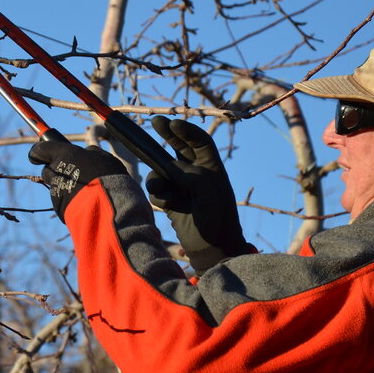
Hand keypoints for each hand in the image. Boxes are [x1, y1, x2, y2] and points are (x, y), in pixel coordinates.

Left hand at [29, 139, 127, 218]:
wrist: (106, 206)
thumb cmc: (107, 177)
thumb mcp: (104, 157)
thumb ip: (91, 153)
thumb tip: (87, 152)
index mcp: (64, 155)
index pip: (40, 150)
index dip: (39, 152)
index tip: (38, 155)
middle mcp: (55, 172)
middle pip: (47, 171)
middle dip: (56, 172)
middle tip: (73, 174)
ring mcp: (56, 191)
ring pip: (56, 187)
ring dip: (66, 188)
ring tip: (86, 192)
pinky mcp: (59, 208)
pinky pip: (63, 202)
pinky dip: (71, 201)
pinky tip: (86, 203)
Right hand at [145, 116, 253, 272]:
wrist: (213, 249)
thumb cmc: (218, 218)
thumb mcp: (208, 190)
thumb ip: (187, 173)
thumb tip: (165, 167)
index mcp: (212, 167)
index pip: (199, 140)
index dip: (186, 130)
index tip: (173, 124)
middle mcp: (196, 173)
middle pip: (179, 147)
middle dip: (167, 135)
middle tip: (155, 122)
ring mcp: (182, 187)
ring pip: (161, 170)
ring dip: (158, 178)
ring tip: (163, 190)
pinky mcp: (170, 201)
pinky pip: (156, 190)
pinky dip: (159, 196)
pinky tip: (169, 206)